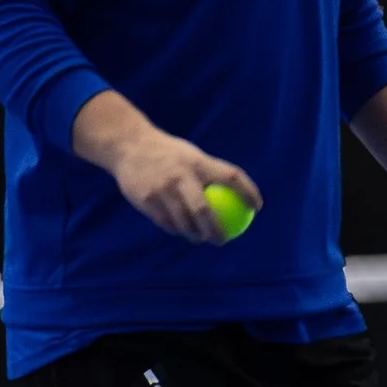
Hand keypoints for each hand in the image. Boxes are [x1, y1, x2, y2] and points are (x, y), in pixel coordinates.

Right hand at [110, 128, 263, 241]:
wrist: (129, 146)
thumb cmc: (168, 152)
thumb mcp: (190, 155)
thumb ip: (209, 172)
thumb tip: (234, 194)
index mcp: (198, 162)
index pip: (231, 177)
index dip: (248, 192)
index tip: (257, 208)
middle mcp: (181, 176)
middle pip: (204, 211)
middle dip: (216, 231)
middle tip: (222, 240)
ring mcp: (163, 190)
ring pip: (184, 222)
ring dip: (195, 235)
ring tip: (201, 239)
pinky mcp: (147, 200)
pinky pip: (166, 222)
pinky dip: (176, 229)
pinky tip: (181, 232)